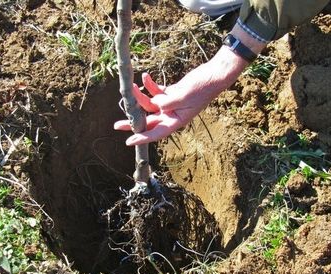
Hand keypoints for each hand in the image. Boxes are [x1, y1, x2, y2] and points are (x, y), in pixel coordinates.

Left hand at [114, 24, 265, 145]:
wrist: (213, 75)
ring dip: (139, 97)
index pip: (156, 133)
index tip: (129, 141)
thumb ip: (167, 101)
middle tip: (116, 125)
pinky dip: (150, 85)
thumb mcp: (184, 96)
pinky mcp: (171, 93)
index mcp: (176, 121)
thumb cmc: (202, 88)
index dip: (142, 138)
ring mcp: (171, 104)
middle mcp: (172, 115)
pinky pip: (156, 92)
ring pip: (150, 105)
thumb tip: (154, 104)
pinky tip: (144, 76)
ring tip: (130, 88)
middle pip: (149, 121)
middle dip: (133, 122)